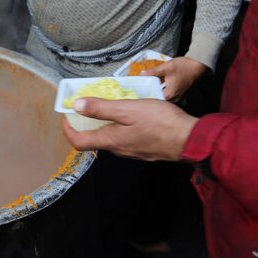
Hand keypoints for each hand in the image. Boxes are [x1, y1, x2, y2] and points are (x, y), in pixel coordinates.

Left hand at [61, 98, 198, 160]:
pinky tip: (129, 114)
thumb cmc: (160, 122)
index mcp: (111, 141)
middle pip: (94, 139)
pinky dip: (119, 127)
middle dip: (86, 123)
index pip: (79, 141)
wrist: (191, 139)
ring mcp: (133, 151)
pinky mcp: (145, 149)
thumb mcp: (128, 109)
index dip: (68, 129)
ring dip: (104, 124)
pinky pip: (125, 138)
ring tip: (109, 105)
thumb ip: (101, 108)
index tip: (66, 115)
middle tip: (87, 106)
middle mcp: (119, 150)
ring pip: (111, 138)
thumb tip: (76, 106)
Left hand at [141, 57, 206, 101]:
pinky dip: (166, 93)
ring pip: (167, 99)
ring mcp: (180, 97)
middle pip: (161, 101)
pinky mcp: (183, 94)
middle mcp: (176, 98)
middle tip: (143, 92)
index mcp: (170, 94)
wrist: (198, 64)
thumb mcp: (166, 67)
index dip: (148, 98)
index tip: (140, 94)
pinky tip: (162, 87)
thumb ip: (153, 72)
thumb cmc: (182, 66)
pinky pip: (172, 97)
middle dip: (153, 96)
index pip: (156, 101)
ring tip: (151, 90)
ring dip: (160, 95)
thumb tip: (140, 74)